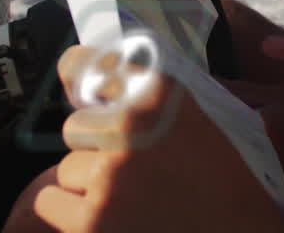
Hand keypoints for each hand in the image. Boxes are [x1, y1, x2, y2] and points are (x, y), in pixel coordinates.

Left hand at [31, 44, 283, 232]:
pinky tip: (106, 217)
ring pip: (64, 169)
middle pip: (76, 127)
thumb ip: (165, 102)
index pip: (97, 65)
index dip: (82, 69)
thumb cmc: (233, 184)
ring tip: (124, 197)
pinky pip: (49, 204)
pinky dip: (70, 213)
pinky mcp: (90, 221)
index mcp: (166, 96)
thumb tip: (112, 86)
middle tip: (128, 165)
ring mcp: (109, 177)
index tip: (79, 77)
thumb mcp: (213, 123)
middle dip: (96, 146)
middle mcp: (133, 127)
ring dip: (86, 183)